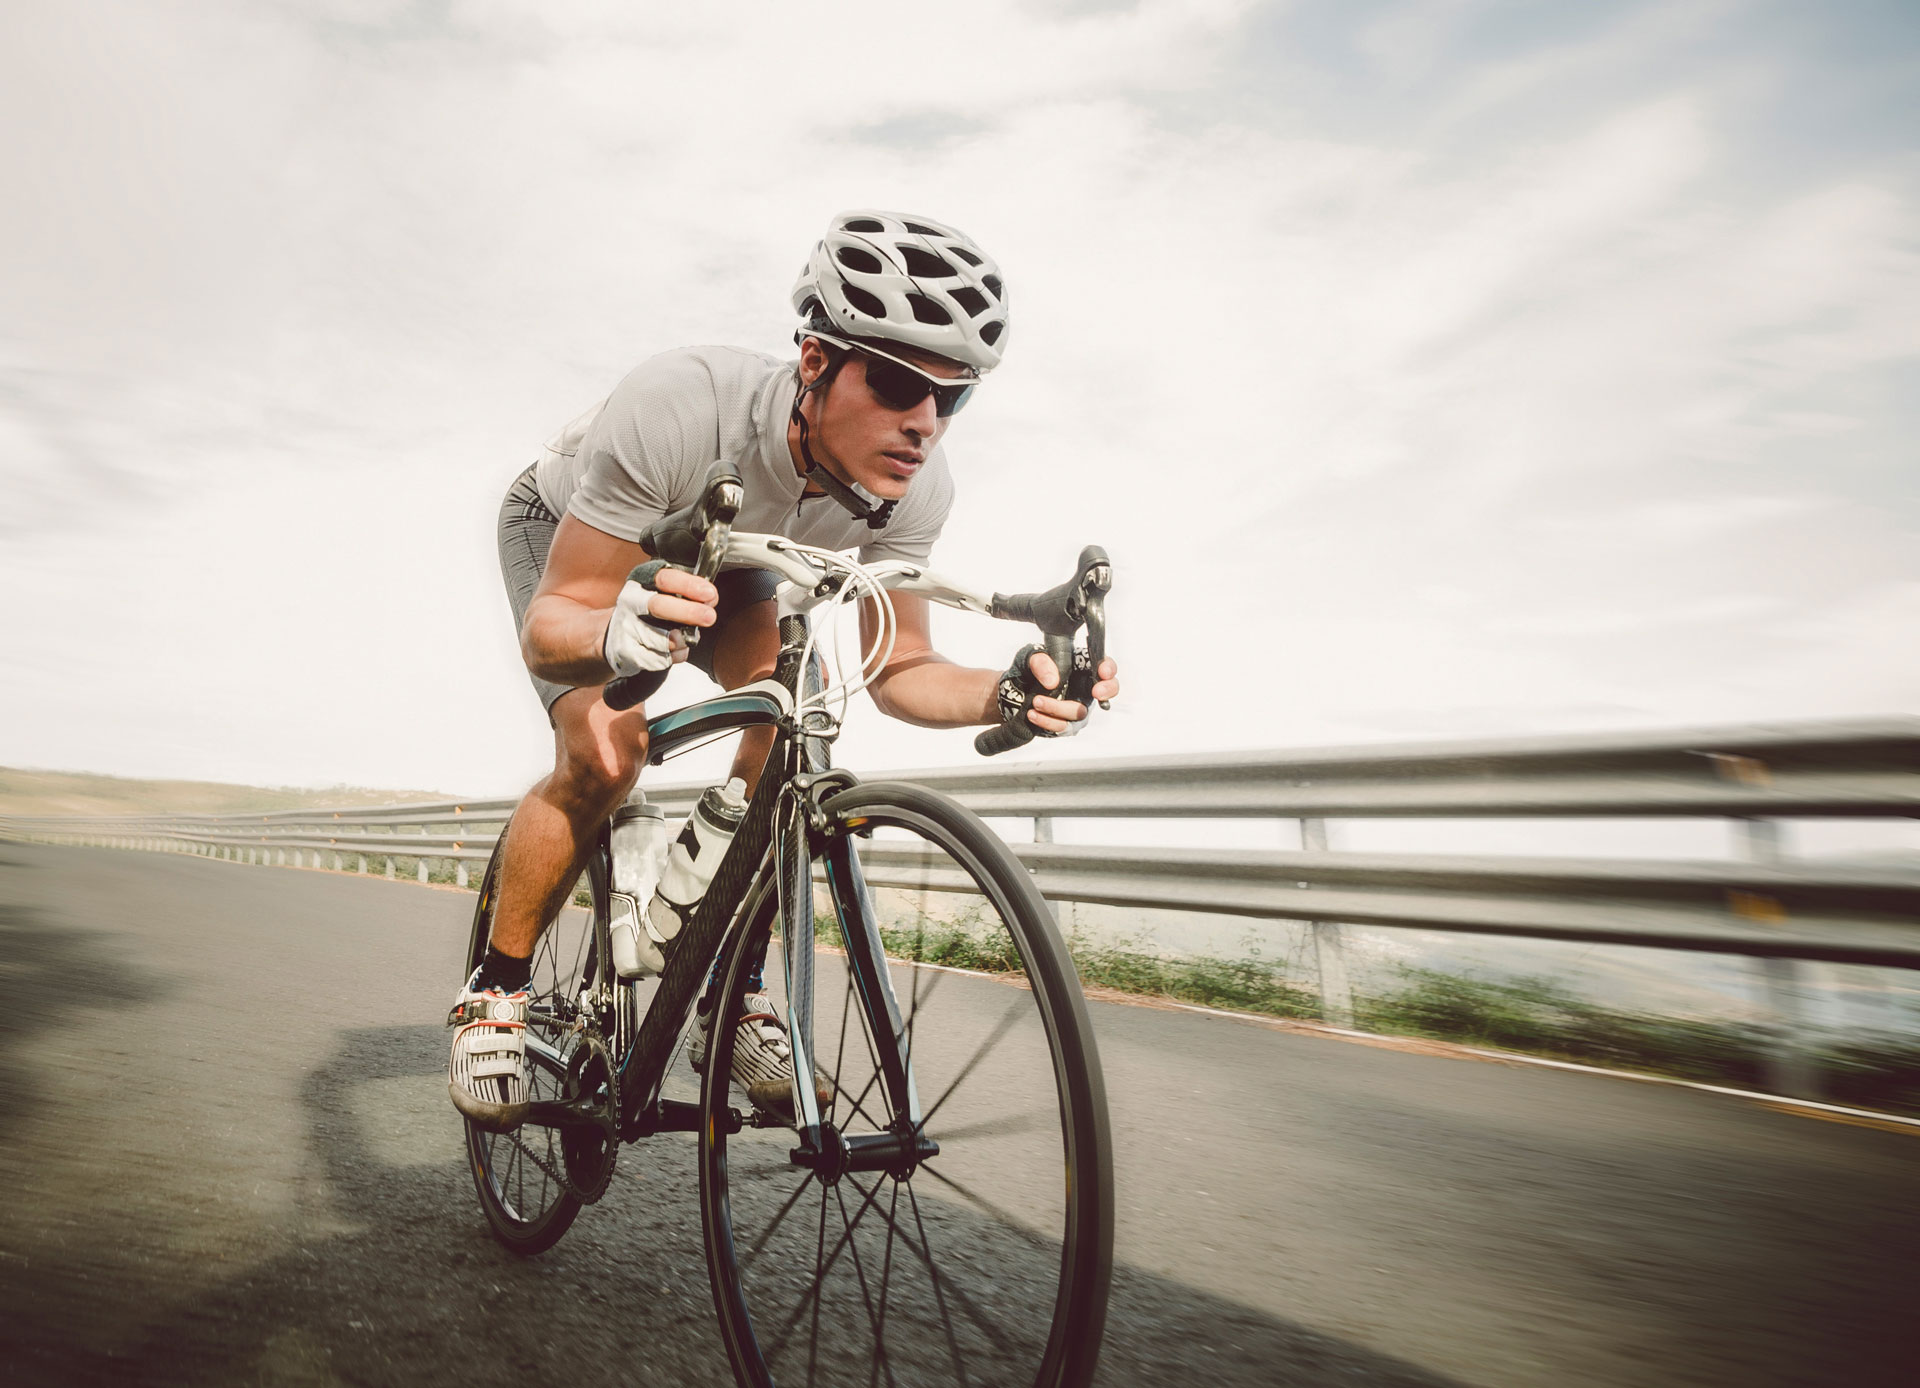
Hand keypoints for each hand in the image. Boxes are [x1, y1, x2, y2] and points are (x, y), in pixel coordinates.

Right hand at [603, 565, 718, 678]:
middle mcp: (631, 602)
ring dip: (683, 640)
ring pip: (663, 639)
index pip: (665, 578)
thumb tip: (710, 599)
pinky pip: (660, 659)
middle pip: (658, 606)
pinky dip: (675, 656)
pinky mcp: (627, 652)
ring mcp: (627, 628)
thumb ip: (689, 595)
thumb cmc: (649, 614)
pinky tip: (674, 650)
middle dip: (688, 612)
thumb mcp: (665, 595)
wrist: (618, 637)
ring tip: (686, 637)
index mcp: (642, 582)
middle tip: (709, 617)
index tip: (709, 593)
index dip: (689, 585)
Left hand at [1023, 650, 1119, 734]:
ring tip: (1037, 701)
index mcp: (1082, 668)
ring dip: (1058, 708)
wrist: (1014, 692)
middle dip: (1106, 690)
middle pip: (1107, 690)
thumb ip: (1040, 663)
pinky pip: (1063, 727)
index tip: (1103, 673)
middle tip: (1097, 692)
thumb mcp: (1030, 658)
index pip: (1105, 666)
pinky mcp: (1066, 724)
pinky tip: (1033, 714)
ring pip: (1080, 712)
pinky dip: (1047, 721)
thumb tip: (1052, 681)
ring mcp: (1077, 708)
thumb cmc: (1029, 671)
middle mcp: (1085, 689)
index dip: (1109, 669)